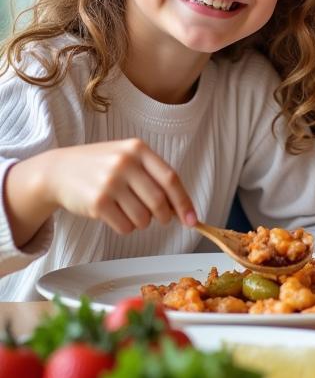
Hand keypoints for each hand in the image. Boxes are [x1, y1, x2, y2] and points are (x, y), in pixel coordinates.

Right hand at [7, 140, 195, 240]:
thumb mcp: (128, 158)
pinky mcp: (97, 202)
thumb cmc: (101, 166)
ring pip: (143, 218)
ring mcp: (110, 182)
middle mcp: (125, 163)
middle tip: (161, 219)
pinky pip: (125, 226)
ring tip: (130, 211)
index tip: (193, 220)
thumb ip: (154, 176)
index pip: (171, 179)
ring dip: (142, 222)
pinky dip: (126, 227)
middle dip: (164, 216)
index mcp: (138, 149)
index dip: (184, 202)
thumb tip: (181, 207)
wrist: (58, 170)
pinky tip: (115, 215)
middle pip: (159, 201)